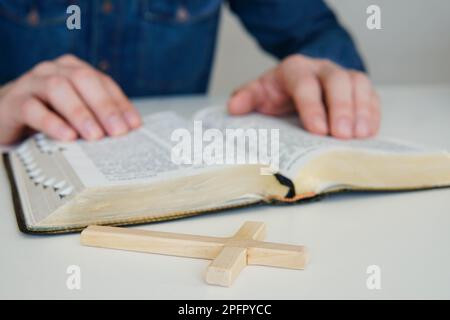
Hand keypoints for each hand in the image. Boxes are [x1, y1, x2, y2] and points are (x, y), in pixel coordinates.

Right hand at [0, 54, 141, 144]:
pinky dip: (52, 123)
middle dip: (104, 106)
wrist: (7, 115)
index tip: (134, 126)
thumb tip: (129, 131)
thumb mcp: (78, 113)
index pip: (103, 82)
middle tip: (118, 132)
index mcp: (75, 70)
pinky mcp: (14, 102)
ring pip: (58, 88)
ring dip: (80, 113)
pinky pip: (32, 108)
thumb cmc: (49, 114)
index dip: (120, 104)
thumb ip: (100, 117)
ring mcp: (32, 83)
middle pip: (83, 80)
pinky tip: (67, 137)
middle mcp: (54, 70)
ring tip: (95, 136)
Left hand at [228, 54, 379, 138]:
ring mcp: (343, 76)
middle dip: (342, 109)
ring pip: (359, 85)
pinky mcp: (358, 87)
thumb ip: (246, 97)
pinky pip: (371, 95)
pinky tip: (369, 132)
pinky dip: (372, 113)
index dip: (313, 107)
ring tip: (360, 136)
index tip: (318, 130)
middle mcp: (322, 68)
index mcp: (295, 69)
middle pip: (337, 82)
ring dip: (362, 111)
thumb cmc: (279, 91)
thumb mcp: (260, 92)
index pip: (306, 85)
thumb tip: (233, 108)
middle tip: (342, 136)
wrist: (299, 79)